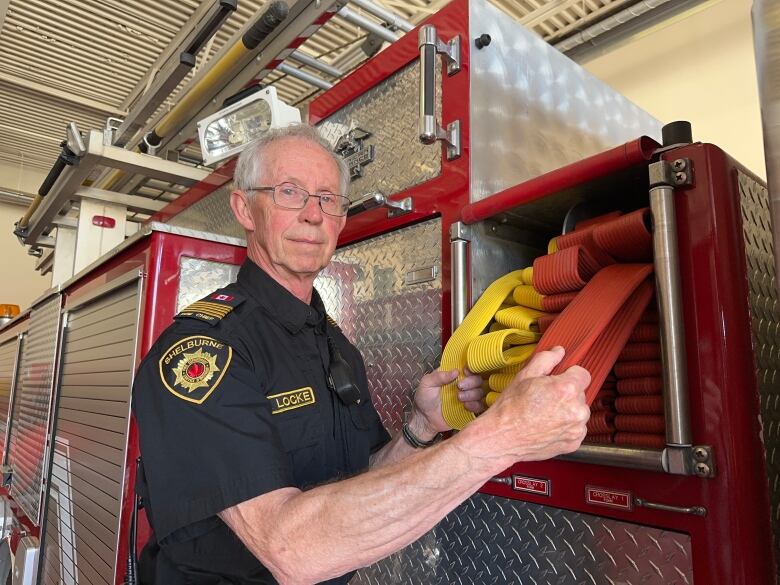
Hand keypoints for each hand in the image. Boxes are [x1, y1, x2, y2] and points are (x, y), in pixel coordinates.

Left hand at [407, 368, 484, 437]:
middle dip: (471, 382)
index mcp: (454, 375)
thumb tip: (455, 371)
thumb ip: (439, 376)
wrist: (425, 419)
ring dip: (473, 394)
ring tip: (459, 398)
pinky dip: (475, 405)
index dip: (470, 369)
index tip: (465, 372)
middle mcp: (463, 385)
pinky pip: (480, 406)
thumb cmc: (424, 399)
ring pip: (480, 392)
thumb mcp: (427, 384)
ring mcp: (468, 397)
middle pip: (478, 379)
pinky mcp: (470, 409)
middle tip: (460, 387)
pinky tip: (466, 406)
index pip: (468, 368)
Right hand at [462, 346, 590, 468]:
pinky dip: (566, 427)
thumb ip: (546, 359)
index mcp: (567, 389)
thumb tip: (558, 352)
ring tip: (545, 414)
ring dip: (568, 410)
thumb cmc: (510, 409)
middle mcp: (577, 409)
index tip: (559, 378)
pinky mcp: (574, 443)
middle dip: (566, 393)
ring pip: (579, 412)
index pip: (583, 373)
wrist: (501, 438)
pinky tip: (548, 426)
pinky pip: (576, 429)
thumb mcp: (525, 375)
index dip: (569, 373)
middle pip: (580, 393)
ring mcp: (577, 428)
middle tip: (545, 398)